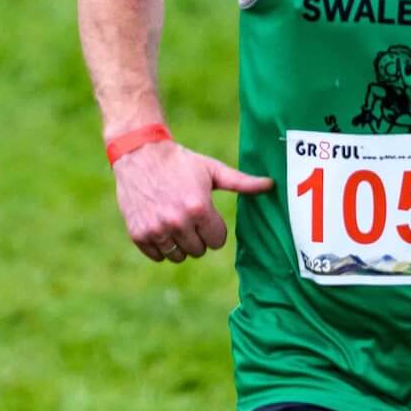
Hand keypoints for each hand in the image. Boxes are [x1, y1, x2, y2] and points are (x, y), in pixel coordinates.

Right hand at [113, 139, 272, 263]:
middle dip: (197, 236)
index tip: (204, 212)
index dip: (213, 228)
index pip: (217, 241)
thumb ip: (242, 183)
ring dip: (179, 243)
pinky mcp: (138, 234)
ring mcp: (156, 230)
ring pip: (178, 257)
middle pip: (198, 251)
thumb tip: (271, 185)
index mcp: (199, 208)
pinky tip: (159, 224)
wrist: (139, 153)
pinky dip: (159, 245)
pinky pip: (158, 256)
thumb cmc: (182, 162)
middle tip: (188, 215)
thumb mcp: (213, 170)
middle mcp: (177, 222)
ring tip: (173, 220)